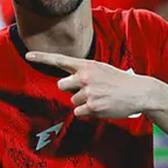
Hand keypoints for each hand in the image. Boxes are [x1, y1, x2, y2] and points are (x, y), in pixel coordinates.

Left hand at [26, 51, 147, 118]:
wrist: (139, 92)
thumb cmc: (119, 81)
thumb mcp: (101, 69)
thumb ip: (84, 72)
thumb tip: (67, 83)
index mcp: (87, 65)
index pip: (60, 60)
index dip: (42, 57)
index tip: (28, 55)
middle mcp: (85, 77)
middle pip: (61, 85)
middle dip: (71, 89)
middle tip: (88, 90)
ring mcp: (88, 92)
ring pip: (73, 100)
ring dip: (83, 102)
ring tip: (101, 98)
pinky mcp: (92, 106)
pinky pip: (79, 112)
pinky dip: (88, 112)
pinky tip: (101, 106)